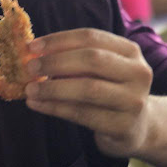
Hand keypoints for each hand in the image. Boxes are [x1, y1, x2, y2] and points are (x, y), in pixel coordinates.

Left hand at [25, 28, 152, 157]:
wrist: (136, 129)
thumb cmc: (108, 92)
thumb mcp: (99, 71)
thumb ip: (74, 59)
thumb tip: (33, 55)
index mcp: (130, 51)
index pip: (91, 37)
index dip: (58, 40)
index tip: (31, 47)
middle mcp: (138, 72)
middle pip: (92, 60)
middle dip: (55, 62)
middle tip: (29, 68)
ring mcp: (133, 100)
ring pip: (88, 88)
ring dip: (52, 88)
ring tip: (29, 90)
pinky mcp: (123, 126)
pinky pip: (83, 114)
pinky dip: (55, 108)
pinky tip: (37, 105)